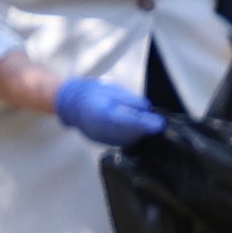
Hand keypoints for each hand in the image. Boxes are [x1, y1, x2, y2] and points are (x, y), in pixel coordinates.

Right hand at [50, 73, 169, 150]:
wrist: (70, 104)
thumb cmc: (92, 93)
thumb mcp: (112, 90)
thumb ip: (129, 101)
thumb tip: (146, 109)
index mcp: (100, 113)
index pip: (127, 121)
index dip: (145, 123)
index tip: (160, 123)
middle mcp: (99, 129)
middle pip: (129, 133)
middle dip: (146, 129)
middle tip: (160, 124)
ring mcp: (100, 138)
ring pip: (126, 139)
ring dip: (141, 134)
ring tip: (153, 126)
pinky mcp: (102, 142)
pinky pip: (121, 141)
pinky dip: (133, 137)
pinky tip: (141, 131)